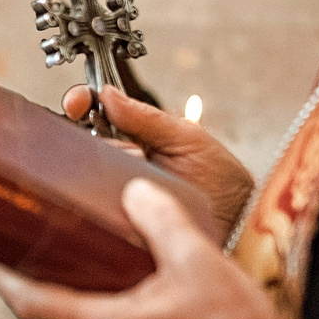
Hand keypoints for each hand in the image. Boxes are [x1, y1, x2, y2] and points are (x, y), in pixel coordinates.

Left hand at [0, 180, 296, 318]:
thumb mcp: (197, 260)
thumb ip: (160, 219)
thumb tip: (132, 190)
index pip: (30, 304)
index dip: (3, 276)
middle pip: (51, 315)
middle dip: (36, 280)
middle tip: (32, 243)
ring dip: (72, 295)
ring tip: (77, 256)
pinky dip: (104, 309)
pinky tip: (127, 285)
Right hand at [63, 85, 254, 233]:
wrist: (241, 224)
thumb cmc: (222, 181)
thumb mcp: (188, 139)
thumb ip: (147, 117)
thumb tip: (108, 93)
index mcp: (138, 137)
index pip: (98, 115)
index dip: (83, 104)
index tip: (78, 102)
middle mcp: (122, 164)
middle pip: (85, 142)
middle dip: (83, 131)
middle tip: (91, 128)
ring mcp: (118, 193)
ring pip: (86, 174)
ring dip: (95, 165)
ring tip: (126, 166)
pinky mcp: (119, 222)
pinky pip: (97, 210)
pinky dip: (96, 200)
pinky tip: (111, 193)